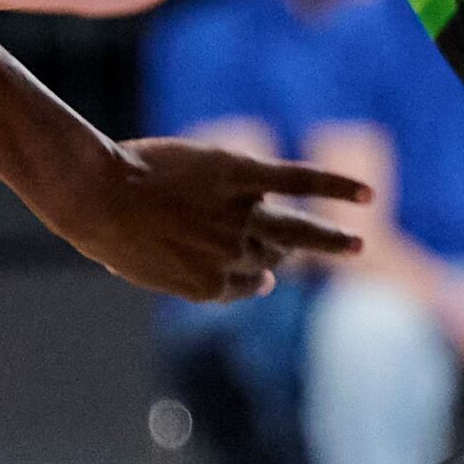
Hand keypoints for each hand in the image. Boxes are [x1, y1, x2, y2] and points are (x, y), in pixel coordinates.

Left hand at [46, 139, 365, 303]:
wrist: (97, 196)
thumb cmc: (107, 229)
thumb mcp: (141, 265)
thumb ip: (179, 273)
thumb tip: (206, 277)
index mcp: (210, 286)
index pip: (248, 282)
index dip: (252, 272)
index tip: (256, 268)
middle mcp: (233, 256)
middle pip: (271, 255)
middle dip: (276, 251)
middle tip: (314, 250)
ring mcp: (241, 217)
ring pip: (292, 231)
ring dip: (330, 241)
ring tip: (356, 244)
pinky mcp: (243, 176)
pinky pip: (299, 181)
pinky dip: (336, 186)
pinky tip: (366, 195)